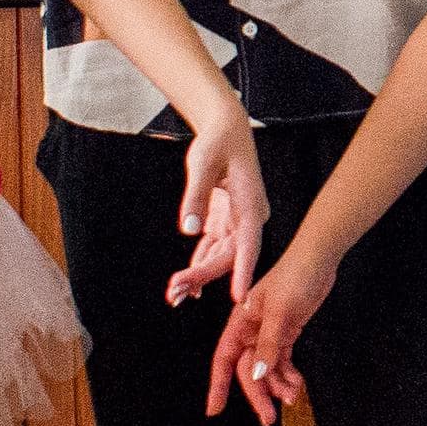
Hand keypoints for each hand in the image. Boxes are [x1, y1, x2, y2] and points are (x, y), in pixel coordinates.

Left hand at [171, 114, 267, 306]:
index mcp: (251, 204)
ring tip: (175, 293)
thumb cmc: (218, 141)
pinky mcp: (226, 219)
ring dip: (199, 274)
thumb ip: (196, 197)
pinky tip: (185, 281)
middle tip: (176, 293)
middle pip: (230, 255)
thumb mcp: (203, 163)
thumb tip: (189, 230)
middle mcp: (249, 217)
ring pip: (221, 255)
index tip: (240, 296)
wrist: (225, 128)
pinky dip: (199, 262)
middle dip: (204, 275)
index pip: (249, 244)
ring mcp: (238, 220)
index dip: (243, 271)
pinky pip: (213, 247)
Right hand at [206, 243, 335, 424]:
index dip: (218, 385)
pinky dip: (288, 374)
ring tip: (292, 396)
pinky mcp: (286, 333)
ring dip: (277, 385)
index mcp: (240, 323)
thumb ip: (268, 346)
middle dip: (257, 394)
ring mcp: (269, 333)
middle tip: (268, 418)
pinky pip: (282, 361)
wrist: (318, 260)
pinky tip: (296, 384)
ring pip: (266, 369)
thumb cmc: (294, 278)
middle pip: (247, 370)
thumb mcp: (280, 314)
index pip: (224, 359)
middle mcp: (251, 330)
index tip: (214, 410)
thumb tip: (256, 376)